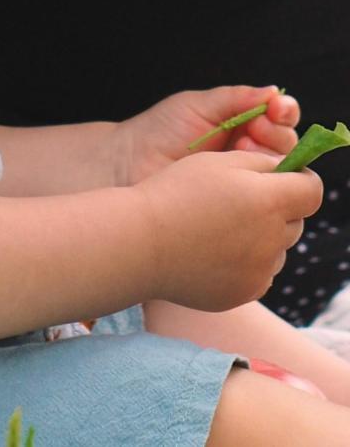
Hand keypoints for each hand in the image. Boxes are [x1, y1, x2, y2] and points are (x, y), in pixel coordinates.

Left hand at [117, 85, 299, 184]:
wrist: (128, 164)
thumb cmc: (160, 131)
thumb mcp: (198, 106)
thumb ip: (236, 98)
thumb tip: (274, 92)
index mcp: (242, 124)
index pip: (279, 118)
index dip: (283, 113)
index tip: (275, 109)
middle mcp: (248, 152)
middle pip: (287, 145)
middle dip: (276, 133)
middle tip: (254, 129)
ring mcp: (243, 181)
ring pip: (281, 173)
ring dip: (268, 156)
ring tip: (241, 147)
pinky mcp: (237, 208)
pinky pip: (264, 201)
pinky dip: (261, 187)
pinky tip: (242, 175)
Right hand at [136, 149, 322, 311]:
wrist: (143, 242)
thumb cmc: (177, 191)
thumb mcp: (220, 161)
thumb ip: (263, 163)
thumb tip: (288, 172)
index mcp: (269, 200)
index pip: (312, 189)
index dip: (301, 178)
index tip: (284, 176)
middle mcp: (271, 239)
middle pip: (295, 220)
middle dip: (278, 207)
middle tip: (241, 199)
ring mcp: (260, 271)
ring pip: (277, 248)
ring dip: (263, 236)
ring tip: (222, 226)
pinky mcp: (245, 293)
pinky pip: (260, 272)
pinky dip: (247, 260)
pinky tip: (215, 249)